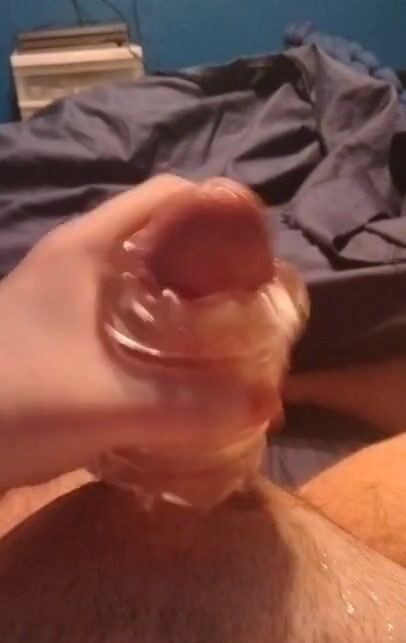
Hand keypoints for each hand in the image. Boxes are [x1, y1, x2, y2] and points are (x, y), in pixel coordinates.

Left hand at [0, 175, 277, 488]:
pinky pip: (135, 330)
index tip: (261, 261)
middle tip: (257, 317)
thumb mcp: (105, 403)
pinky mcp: (69, 343)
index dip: (223, 215)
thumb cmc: (11, 401)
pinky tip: (189, 381)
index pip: (171, 197)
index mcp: (90, 247)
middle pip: (168, 245)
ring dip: (194, 315)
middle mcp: (84, 265)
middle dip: (217, 275)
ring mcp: (73, 305)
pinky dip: (168, 346)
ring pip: (152, 291)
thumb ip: (187, 406)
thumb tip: (266, 404)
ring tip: (237, 350)